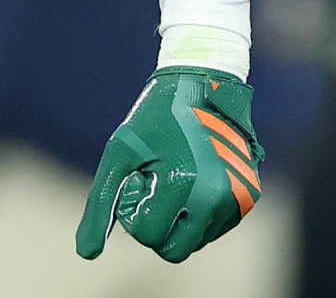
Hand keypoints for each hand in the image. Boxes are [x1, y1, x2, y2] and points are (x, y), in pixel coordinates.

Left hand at [76, 66, 261, 263]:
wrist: (203, 83)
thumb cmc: (155, 117)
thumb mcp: (120, 153)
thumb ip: (101, 205)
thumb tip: (86, 253)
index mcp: (184, 184)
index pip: (148, 235)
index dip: (134, 210)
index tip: (137, 179)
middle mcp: (217, 197)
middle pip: (174, 250)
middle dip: (156, 225)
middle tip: (154, 184)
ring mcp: (237, 200)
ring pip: (195, 241)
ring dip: (178, 219)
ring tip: (174, 176)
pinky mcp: (249, 197)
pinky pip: (215, 228)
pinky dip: (198, 214)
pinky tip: (191, 179)